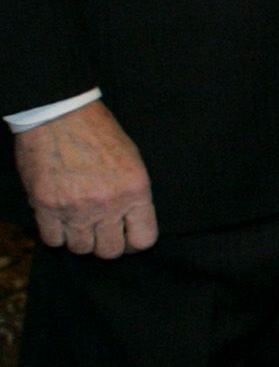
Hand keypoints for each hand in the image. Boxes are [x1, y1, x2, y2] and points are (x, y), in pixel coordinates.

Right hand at [14, 102, 156, 256]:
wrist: (60, 115)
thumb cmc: (98, 133)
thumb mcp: (132, 160)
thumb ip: (132, 194)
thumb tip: (129, 222)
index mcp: (136, 190)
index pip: (143, 239)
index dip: (134, 242)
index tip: (126, 237)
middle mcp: (108, 204)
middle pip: (110, 251)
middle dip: (106, 244)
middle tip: (100, 231)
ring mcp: (76, 208)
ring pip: (81, 248)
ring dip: (80, 239)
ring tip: (78, 221)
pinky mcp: (47, 207)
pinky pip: (53, 240)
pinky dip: (56, 234)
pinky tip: (59, 219)